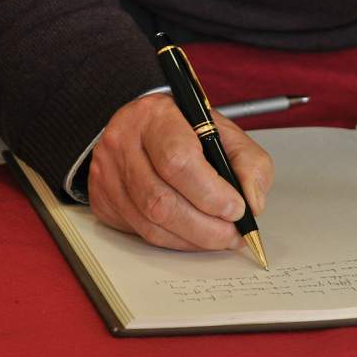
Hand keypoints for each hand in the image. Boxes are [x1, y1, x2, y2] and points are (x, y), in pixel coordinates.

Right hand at [88, 93, 273, 250]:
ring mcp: (108, 174)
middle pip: (161, 200)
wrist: (147, 127)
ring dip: (193, 239)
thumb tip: (252, 203)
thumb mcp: (227, 134)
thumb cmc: (188, 130)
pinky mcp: (104, 200)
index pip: (178, 160)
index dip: (211, 193)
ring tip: (221, 237)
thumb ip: (250, 164)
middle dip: (206, 227)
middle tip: (233, 234)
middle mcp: (123, 142)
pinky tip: (196, 236)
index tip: (237, 208)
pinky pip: (141, 233)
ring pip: (151, 223)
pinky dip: (176, 241)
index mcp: (155, 116)